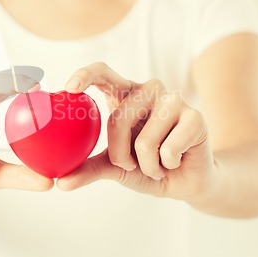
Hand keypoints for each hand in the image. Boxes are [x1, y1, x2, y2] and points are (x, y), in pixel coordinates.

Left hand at [57, 62, 216, 203]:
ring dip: (147, 165)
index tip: (69, 88)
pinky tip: (176, 160)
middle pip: (118, 120)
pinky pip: (168, 149)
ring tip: (158, 162)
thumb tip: (61, 183)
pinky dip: (167, 165)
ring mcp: (173, 100)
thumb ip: (88, 169)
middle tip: (132, 164)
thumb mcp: (114, 166)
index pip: (103, 73)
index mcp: (124, 94)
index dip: (85, 75)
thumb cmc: (146, 166)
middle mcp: (148, 90)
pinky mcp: (195, 116)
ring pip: (144, 141)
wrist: (185, 181)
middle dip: (120, 155)